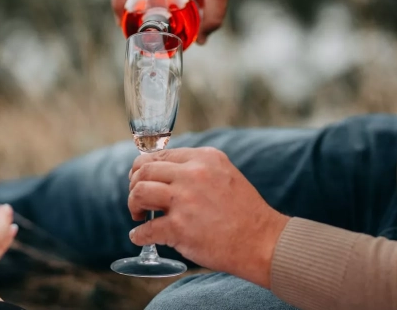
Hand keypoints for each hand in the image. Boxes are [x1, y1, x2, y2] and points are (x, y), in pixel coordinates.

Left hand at [128, 147, 289, 287]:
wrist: (263, 243)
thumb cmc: (245, 213)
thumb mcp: (225, 174)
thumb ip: (198, 169)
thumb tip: (165, 173)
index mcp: (205, 158)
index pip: (160, 155)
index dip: (143, 168)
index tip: (140, 179)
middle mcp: (193, 174)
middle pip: (145, 170)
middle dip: (134, 185)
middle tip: (138, 200)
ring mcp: (185, 200)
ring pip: (139, 192)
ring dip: (133, 204)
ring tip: (139, 216)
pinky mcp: (180, 228)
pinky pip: (146, 229)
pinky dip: (138, 235)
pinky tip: (140, 237)